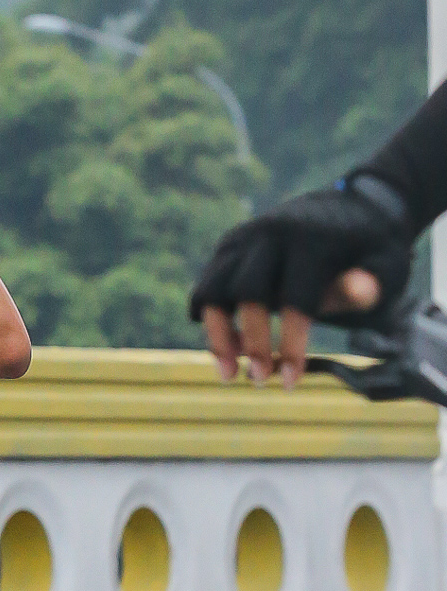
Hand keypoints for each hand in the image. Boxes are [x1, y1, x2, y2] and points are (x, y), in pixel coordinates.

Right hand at [190, 179, 410, 386]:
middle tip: (260, 379)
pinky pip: (206, 286)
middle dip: (252, 340)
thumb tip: (358, 290)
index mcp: (311, 240)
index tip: (292, 381)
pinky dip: (209, 319)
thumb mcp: (384, 264)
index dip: (292, 344)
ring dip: (216, 335)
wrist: (349, 209)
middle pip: (247, 290)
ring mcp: (244, 238)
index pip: (295, 297)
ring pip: (212, 288)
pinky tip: (228, 350)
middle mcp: (271, 233)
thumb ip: (371, 282)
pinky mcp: (229, 247)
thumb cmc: (369, 251)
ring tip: (229, 373)